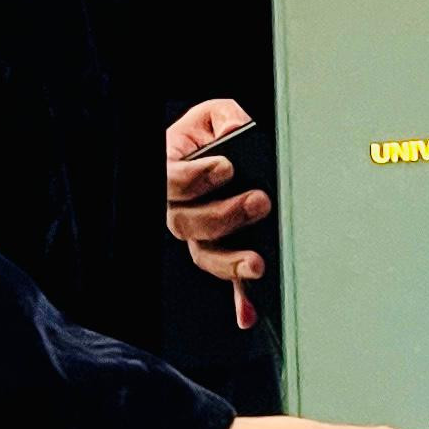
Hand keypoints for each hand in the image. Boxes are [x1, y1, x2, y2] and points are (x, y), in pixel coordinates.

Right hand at [167, 98, 267, 288]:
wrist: (217, 149)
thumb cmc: (212, 132)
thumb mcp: (215, 115)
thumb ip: (226, 118)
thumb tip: (236, 132)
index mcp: (169, 169)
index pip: (170, 181)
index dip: (195, 178)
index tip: (226, 168)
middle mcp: (177, 207)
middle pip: (186, 223)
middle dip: (224, 215)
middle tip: (259, 201)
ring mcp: (196, 232)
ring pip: (202, 253)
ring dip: (229, 261)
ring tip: (257, 262)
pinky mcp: (218, 249)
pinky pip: (223, 277)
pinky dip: (238, 297)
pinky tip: (248, 313)